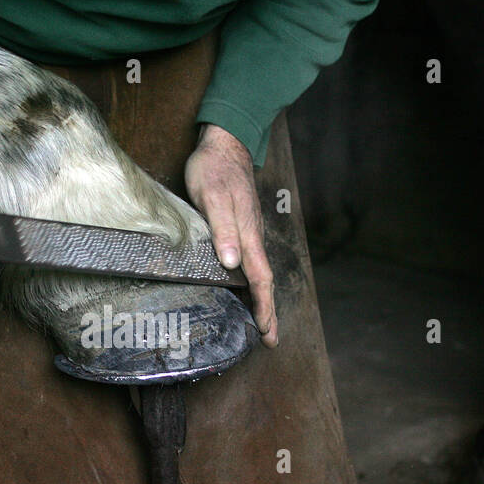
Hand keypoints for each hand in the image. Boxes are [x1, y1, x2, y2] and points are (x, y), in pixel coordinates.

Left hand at [185, 124, 277, 345]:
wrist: (224, 144)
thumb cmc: (215, 169)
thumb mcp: (213, 197)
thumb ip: (223, 229)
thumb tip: (232, 262)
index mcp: (247, 235)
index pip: (260, 280)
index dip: (264, 307)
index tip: (267, 332)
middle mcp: (251, 237)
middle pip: (264, 282)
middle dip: (268, 311)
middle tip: (270, 339)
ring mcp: (248, 232)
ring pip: (258, 273)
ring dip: (262, 299)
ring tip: (262, 322)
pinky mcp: (241, 227)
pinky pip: (251, 262)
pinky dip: (253, 282)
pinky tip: (245, 287)